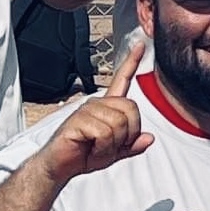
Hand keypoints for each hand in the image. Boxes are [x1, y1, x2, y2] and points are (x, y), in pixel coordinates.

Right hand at [44, 31, 155, 180]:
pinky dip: (103, 147)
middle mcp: (97, 104)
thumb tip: (149, 138)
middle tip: (111, 145)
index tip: (140, 45)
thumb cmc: (83, 155)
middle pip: (131, 108)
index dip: (132, 62)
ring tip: (97, 147)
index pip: (122, 80)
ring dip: (112, 144)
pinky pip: (105, 133)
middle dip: (127, 134)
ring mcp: (87, 110)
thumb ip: (132, 145)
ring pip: (119, 123)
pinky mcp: (78, 120)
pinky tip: (90, 147)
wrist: (60, 166)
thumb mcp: (115, 153)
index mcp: (107, 107)